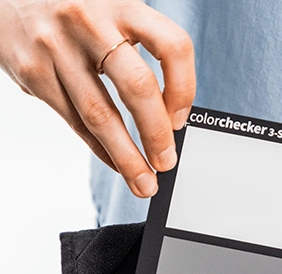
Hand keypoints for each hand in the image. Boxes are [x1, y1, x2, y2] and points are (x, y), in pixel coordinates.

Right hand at [0, 0, 194, 197]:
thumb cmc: (73, 5)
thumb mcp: (111, 9)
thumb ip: (138, 48)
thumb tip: (168, 115)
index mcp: (122, 5)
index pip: (172, 47)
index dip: (184, 88)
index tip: (182, 120)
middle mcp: (90, 21)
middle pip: (137, 87)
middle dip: (156, 135)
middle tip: (166, 163)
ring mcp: (56, 46)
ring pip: (100, 115)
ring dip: (127, 158)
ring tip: (144, 182)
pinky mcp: (32, 70)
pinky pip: (74, 121)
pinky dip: (100, 148)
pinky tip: (116, 162)